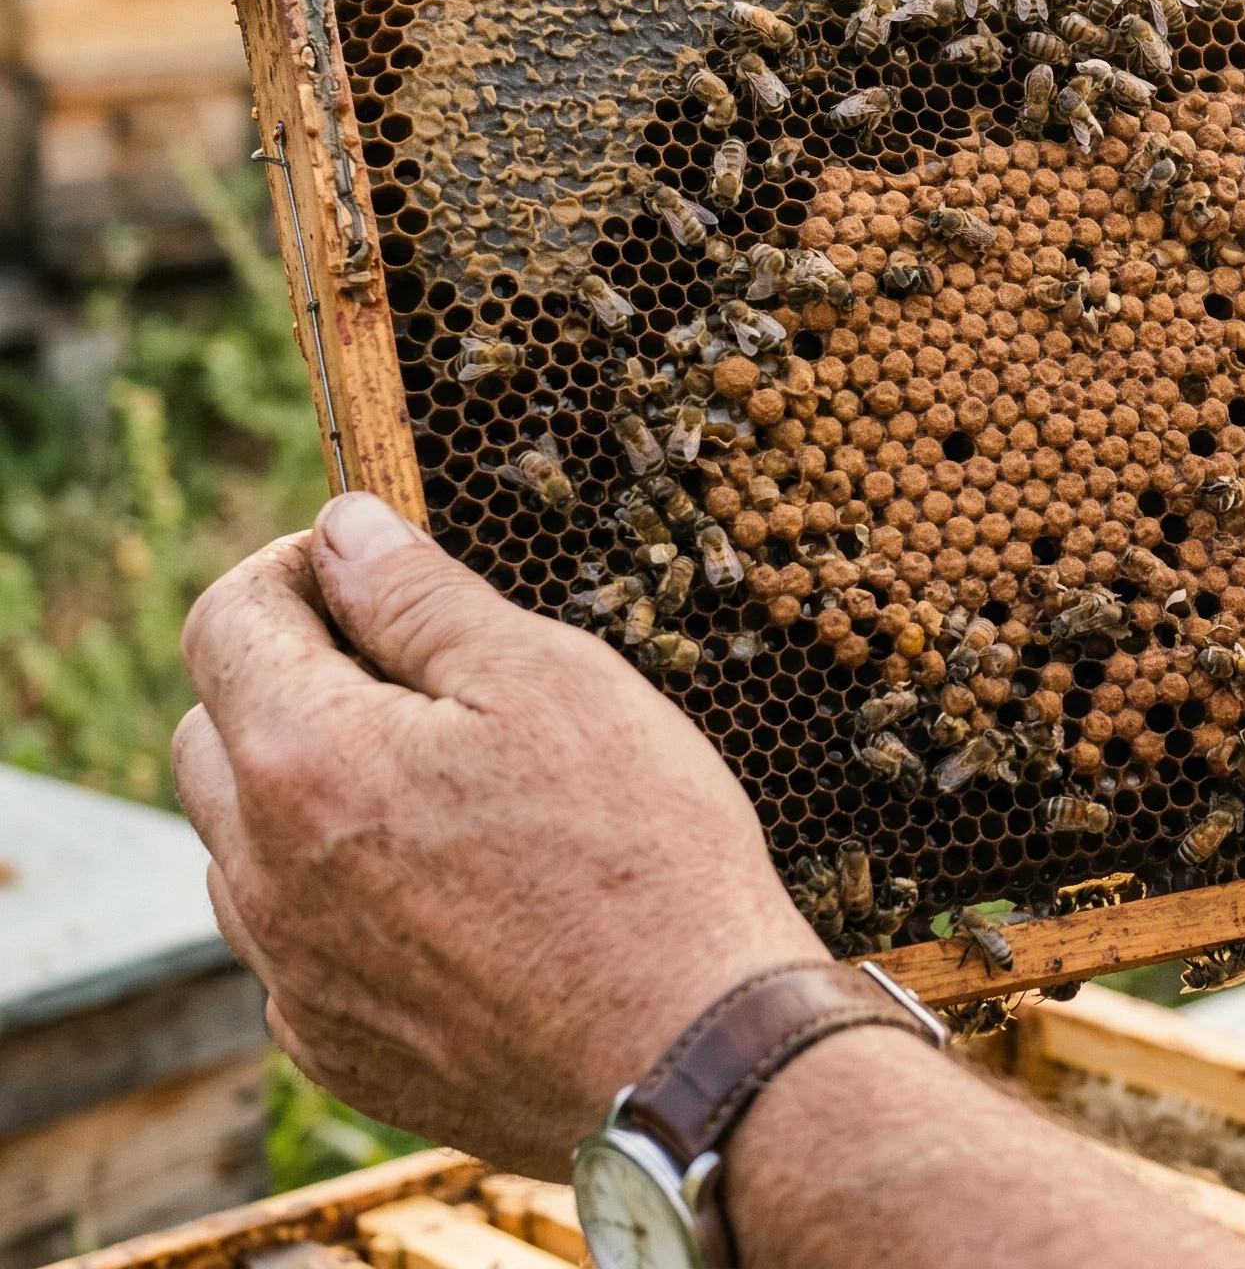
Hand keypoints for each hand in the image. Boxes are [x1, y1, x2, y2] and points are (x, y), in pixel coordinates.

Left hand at [172, 494, 817, 1175]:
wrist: (688, 1055)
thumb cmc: (641, 853)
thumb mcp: (550, 679)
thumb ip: (423, 597)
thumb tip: (345, 531)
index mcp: (302, 760)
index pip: (225, 620)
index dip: (295, 566)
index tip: (373, 566)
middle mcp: (263, 876)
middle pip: (214, 730)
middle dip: (293, 676)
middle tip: (419, 670)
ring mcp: (293, 976)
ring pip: (248, 846)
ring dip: (311, 793)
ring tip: (447, 788)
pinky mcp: (337, 1046)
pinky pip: (299, 945)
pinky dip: (346, 898)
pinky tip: (458, 893)